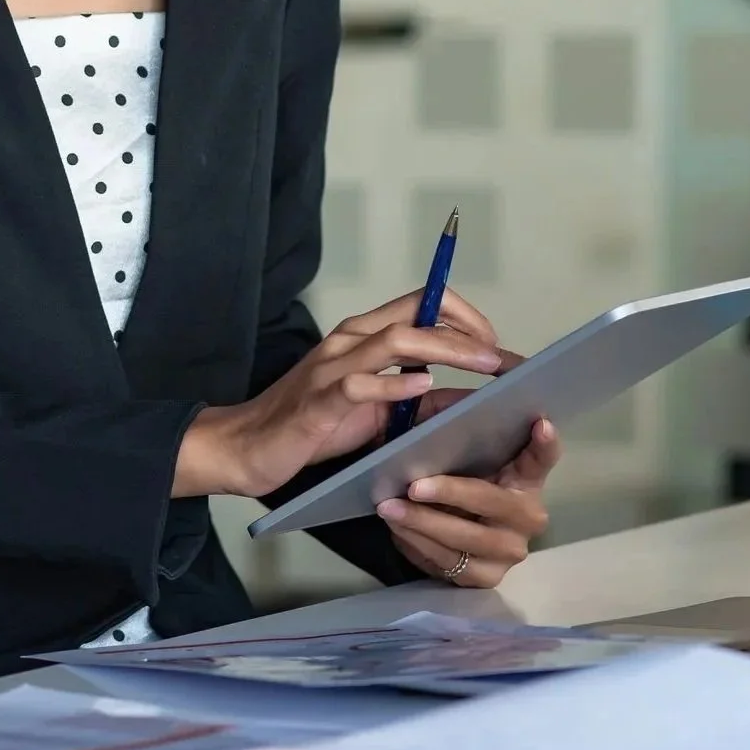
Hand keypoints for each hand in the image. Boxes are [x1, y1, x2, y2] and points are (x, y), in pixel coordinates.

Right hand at [174, 288, 513, 499]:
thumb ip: (416, 401)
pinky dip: (395, 383)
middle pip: (416, 312)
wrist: (248, 446)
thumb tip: (469, 401)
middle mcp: (349, 339)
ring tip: (483, 365)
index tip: (495, 345)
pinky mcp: (319, 399)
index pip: (421, 302)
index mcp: (363, 336)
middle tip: (501, 357)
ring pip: (394, 339)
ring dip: (446, 349)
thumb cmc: (313, 426)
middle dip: (466, 329)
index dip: (464, 316)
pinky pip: (360, 383)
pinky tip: (423, 387)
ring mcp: (332, 366)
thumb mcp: (375, 413)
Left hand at [377, 415, 559, 588]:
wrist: (458, 531)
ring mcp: (509, 553)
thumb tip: (477, 402)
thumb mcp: (471, 457)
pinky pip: (448, 565)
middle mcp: (529, 519)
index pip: (542, 458)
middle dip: (448, 494)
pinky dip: (418, 546)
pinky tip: (397, 530)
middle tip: (413, 486)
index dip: (544, 444)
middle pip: (489, 502)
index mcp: (529, 480)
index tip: (540, 424)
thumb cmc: (464, 481)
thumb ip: (476, 432)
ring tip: (390, 508)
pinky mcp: (485, 578)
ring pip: (463, 540)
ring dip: (422, 524)